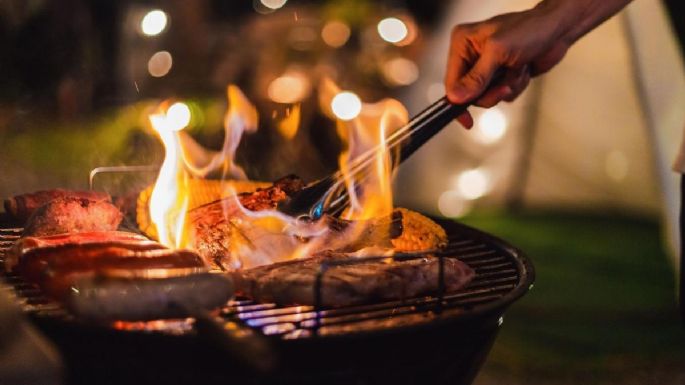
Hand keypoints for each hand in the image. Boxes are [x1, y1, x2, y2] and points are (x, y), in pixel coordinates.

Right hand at [445, 7, 570, 127]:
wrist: (557, 30)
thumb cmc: (530, 29)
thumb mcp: (498, 52)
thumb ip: (476, 77)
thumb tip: (455, 97)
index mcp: (462, 43)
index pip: (451, 81)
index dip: (458, 101)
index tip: (466, 119)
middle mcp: (471, 55)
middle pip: (469, 93)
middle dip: (490, 92)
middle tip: (505, 85)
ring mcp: (486, 66)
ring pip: (487, 96)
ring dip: (506, 87)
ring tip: (518, 70)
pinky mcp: (501, 75)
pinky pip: (502, 95)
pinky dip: (515, 86)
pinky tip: (523, 70)